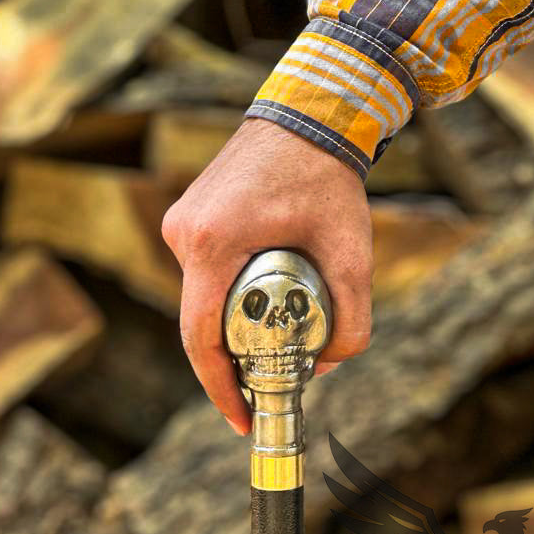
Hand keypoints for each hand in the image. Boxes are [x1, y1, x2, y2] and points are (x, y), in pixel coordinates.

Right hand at [161, 118, 372, 434]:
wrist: (309, 114)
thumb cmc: (328, 178)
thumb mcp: (352, 253)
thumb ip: (352, 317)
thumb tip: (328, 367)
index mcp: (213, 244)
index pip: (200, 337)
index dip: (218, 387)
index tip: (240, 419)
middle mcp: (184, 234)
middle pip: (200, 322)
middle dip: (231, 361)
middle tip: (266, 388)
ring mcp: (180, 223)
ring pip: (200, 298)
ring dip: (231, 325)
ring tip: (272, 344)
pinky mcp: (188, 217)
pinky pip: (203, 274)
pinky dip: (227, 298)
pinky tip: (261, 305)